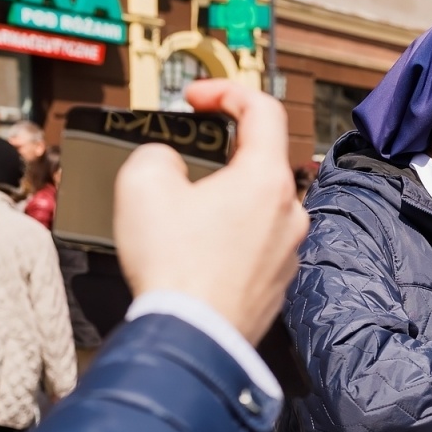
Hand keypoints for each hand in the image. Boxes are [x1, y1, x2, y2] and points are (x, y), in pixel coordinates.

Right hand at [114, 79, 308, 342]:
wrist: (194, 339)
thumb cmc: (174, 268)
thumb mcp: (142, 184)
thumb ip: (158, 154)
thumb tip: (169, 164)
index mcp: (266, 180)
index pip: (264, 110)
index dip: (227, 92)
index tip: (197, 99)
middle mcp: (289, 213)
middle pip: (261, 161)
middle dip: (221, 153)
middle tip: (184, 161)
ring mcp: (288, 250)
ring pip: (258, 206)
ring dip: (224, 199)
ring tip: (182, 215)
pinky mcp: (278, 281)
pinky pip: (255, 243)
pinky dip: (229, 236)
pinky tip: (196, 251)